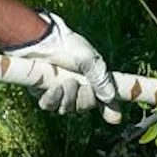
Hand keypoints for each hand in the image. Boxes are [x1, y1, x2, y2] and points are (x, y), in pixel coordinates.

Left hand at [4, 11, 120, 123]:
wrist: (40, 39)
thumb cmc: (65, 44)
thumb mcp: (89, 60)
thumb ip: (100, 80)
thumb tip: (110, 97)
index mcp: (89, 77)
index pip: (102, 97)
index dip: (110, 108)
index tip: (116, 117)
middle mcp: (75, 85)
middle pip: (83, 106)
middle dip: (83, 98)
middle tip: (77, 83)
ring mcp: (57, 90)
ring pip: (66, 108)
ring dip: (68, 98)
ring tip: (66, 82)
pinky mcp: (40, 91)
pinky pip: (49, 106)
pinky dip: (53, 99)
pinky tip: (54, 88)